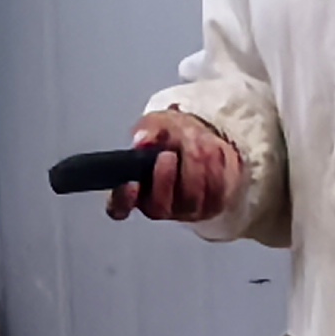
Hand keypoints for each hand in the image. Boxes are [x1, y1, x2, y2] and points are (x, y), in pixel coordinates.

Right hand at [110, 109, 241, 222]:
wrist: (203, 139)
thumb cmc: (173, 136)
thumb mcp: (156, 125)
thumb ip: (148, 131)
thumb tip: (143, 140)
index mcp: (135, 189)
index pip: (119, 207)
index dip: (124, 199)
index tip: (131, 184)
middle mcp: (159, 206)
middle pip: (159, 206)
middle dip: (164, 178)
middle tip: (168, 155)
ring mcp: (186, 210)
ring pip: (190, 198)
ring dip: (193, 165)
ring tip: (194, 141)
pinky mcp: (212, 206)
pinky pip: (215, 191)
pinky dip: (214, 165)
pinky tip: (212, 148)